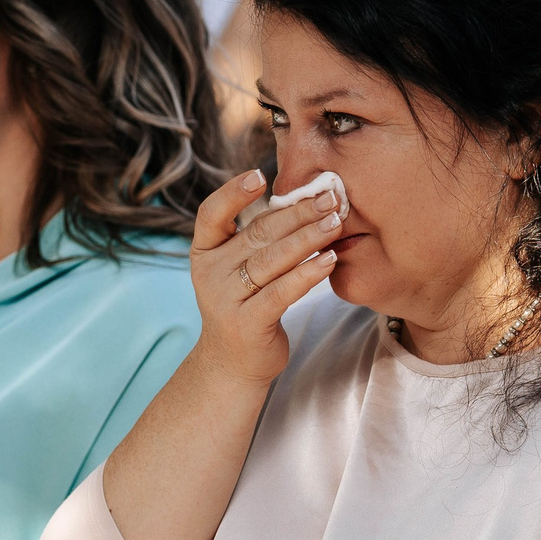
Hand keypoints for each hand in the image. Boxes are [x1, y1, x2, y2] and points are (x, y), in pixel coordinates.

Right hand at [187, 169, 343, 386]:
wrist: (232, 364)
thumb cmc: (244, 306)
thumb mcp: (236, 269)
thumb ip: (254, 239)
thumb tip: (301, 197)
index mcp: (204, 253)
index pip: (211, 215)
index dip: (233, 193)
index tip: (261, 175)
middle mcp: (211, 273)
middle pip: (257, 234)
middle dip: (297, 213)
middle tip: (330, 197)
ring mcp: (227, 299)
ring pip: (272, 259)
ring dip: (308, 238)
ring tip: (336, 222)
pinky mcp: (249, 323)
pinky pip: (283, 291)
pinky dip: (309, 274)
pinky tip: (330, 260)